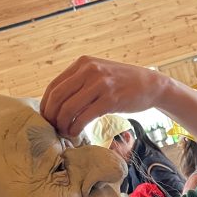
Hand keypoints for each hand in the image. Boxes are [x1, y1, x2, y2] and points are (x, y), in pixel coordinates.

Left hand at [39, 56, 171, 137]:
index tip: (45, 118)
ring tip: (64, 132)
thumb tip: (57, 103)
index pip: (54, 86)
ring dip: (62, 124)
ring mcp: (100, 84)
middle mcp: (89, 70)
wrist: (151, 85)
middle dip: (51, 116)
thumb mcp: (98, 74)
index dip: (45, 105)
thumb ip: (80, 82)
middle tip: (51, 128)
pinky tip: (75, 133)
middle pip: (58, 97)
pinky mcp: (110, 99)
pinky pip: (84, 117)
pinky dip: (76, 127)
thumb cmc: (122, 83)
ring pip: (69, 108)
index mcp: (82, 63)